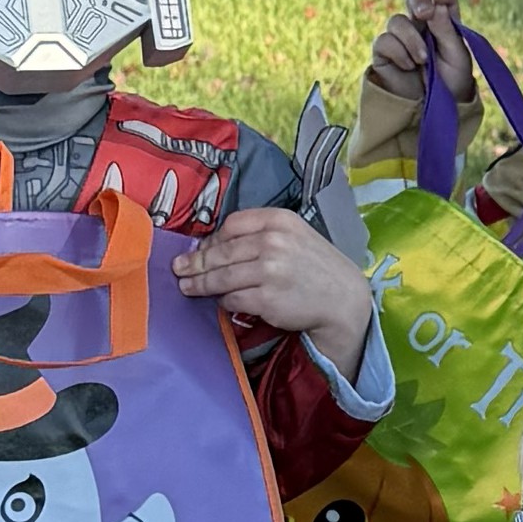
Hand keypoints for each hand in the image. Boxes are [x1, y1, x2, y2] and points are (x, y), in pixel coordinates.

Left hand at [176, 211, 381, 372]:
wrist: (344, 299)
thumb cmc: (316, 267)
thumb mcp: (295, 236)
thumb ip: (261, 234)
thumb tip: (214, 245)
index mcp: (279, 220)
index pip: (232, 225)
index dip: (212, 239)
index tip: (200, 249)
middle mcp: (273, 242)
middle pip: (221, 251)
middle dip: (196, 263)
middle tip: (178, 269)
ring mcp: (269, 271)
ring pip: (221, 276)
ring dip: (200, 283)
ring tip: (186, 287)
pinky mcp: (266, 298)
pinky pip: (232, 298)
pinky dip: (224, 301)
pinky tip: (222, 301)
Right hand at [362, 0, 478, 106]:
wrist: (433, 114)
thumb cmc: (451, 84)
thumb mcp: (457, 58)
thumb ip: (447, 30)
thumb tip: (436, 4)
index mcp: (444, 23)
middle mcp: (421, 26)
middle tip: (424, 13)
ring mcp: (401, 39)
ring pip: (397, 20)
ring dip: (411, 38)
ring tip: (422, 60)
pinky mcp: (384, 54)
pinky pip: (384, 40)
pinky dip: (398, 51)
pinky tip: (408, 66)